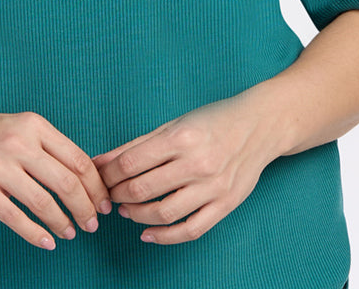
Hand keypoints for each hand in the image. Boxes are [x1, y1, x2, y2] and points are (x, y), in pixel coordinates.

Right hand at [0, 107, 111, 249]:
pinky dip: (36, 234)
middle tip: (93, 223)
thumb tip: (82, 175)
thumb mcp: (18, 126)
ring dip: (63, 223)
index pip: (77, 158)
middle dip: (86, 207)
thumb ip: (46, 146)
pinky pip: (15, 218)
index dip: (95, 185)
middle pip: (67, 182)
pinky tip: (47, 242)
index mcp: (34, 125)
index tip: (103, 201)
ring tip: (71, 233)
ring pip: (44, 203)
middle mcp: (18, 143)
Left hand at [92, 91, 284, 244]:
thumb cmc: (212, 121)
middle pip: (143, 189)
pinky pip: (190, 230)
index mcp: (181, 137)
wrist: (259, 126)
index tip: (101, 177)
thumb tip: (99, 161)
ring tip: (126, 210)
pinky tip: (147, 233)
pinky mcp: (225, 205)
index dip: (109, 174)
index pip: (131, 163)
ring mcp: (213, 187)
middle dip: (118, 194)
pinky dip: (164, 237)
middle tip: (110, 194)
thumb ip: (136, 145)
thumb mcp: (173, 124)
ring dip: (136, 216)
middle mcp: (197, 163)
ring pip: (163, 213)